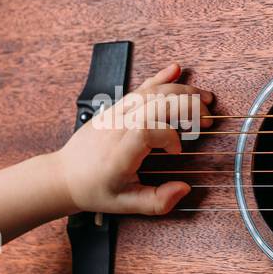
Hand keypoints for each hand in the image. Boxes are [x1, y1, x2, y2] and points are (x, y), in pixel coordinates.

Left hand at [53, 62, 214, 215]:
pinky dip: (159, 79)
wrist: (64, 175)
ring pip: (151, 92)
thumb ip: (157, 201)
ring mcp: (115, 113)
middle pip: (157, 103)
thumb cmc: (94, 189)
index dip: (170, 137)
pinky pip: (140, 88)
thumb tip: (184, 189)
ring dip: (181, 91)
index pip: (150, 130)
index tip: (177, 151)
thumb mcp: (125, 204)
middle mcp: (117, 126)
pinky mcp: (115, 108)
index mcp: (120, 151)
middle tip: (208, 119)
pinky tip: (175, 69)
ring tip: (205, 98)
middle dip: (188, 107)